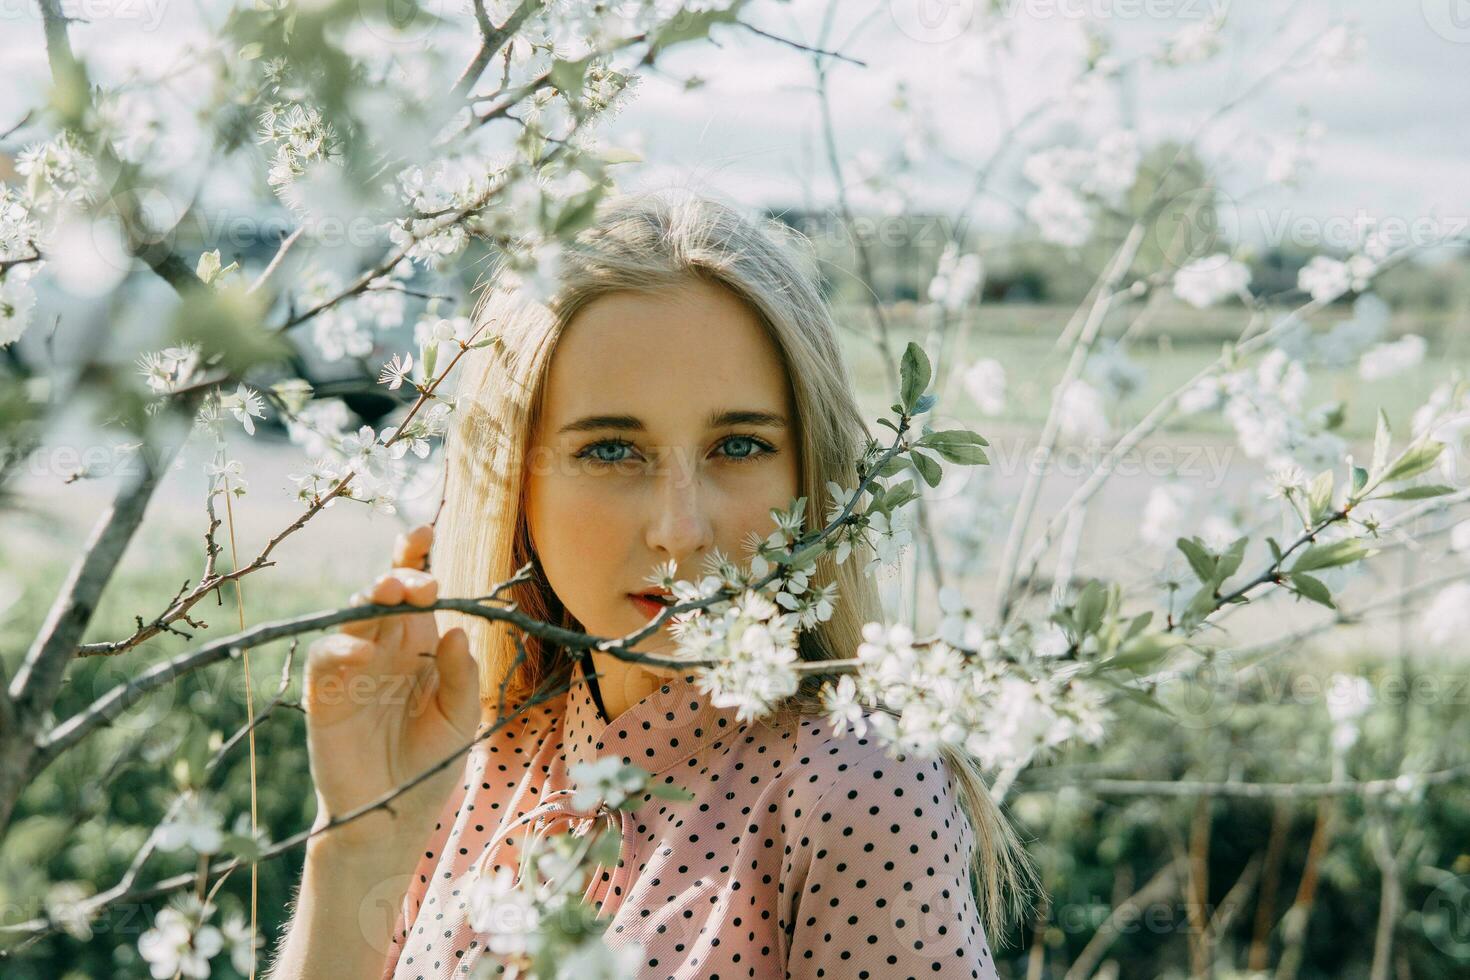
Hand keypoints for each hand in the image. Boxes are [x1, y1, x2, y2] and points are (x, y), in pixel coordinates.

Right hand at [302, 523, 479, 851]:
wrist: (394, 816)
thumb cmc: (430, 762)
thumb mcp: (459, 718)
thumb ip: (460, 676)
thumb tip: (460, 631)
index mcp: (420, 645)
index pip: (416, 593)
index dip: (415, 559)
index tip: (423, 532)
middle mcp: (385, 648)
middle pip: (384, 597)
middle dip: (397, 578)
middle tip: (416, 579)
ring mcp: (352, 669)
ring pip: (352, 619)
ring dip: (367, 602)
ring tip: (386, 593)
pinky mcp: (324, 695)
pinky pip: (325, 659)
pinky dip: (341, 649)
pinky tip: (364, 651)